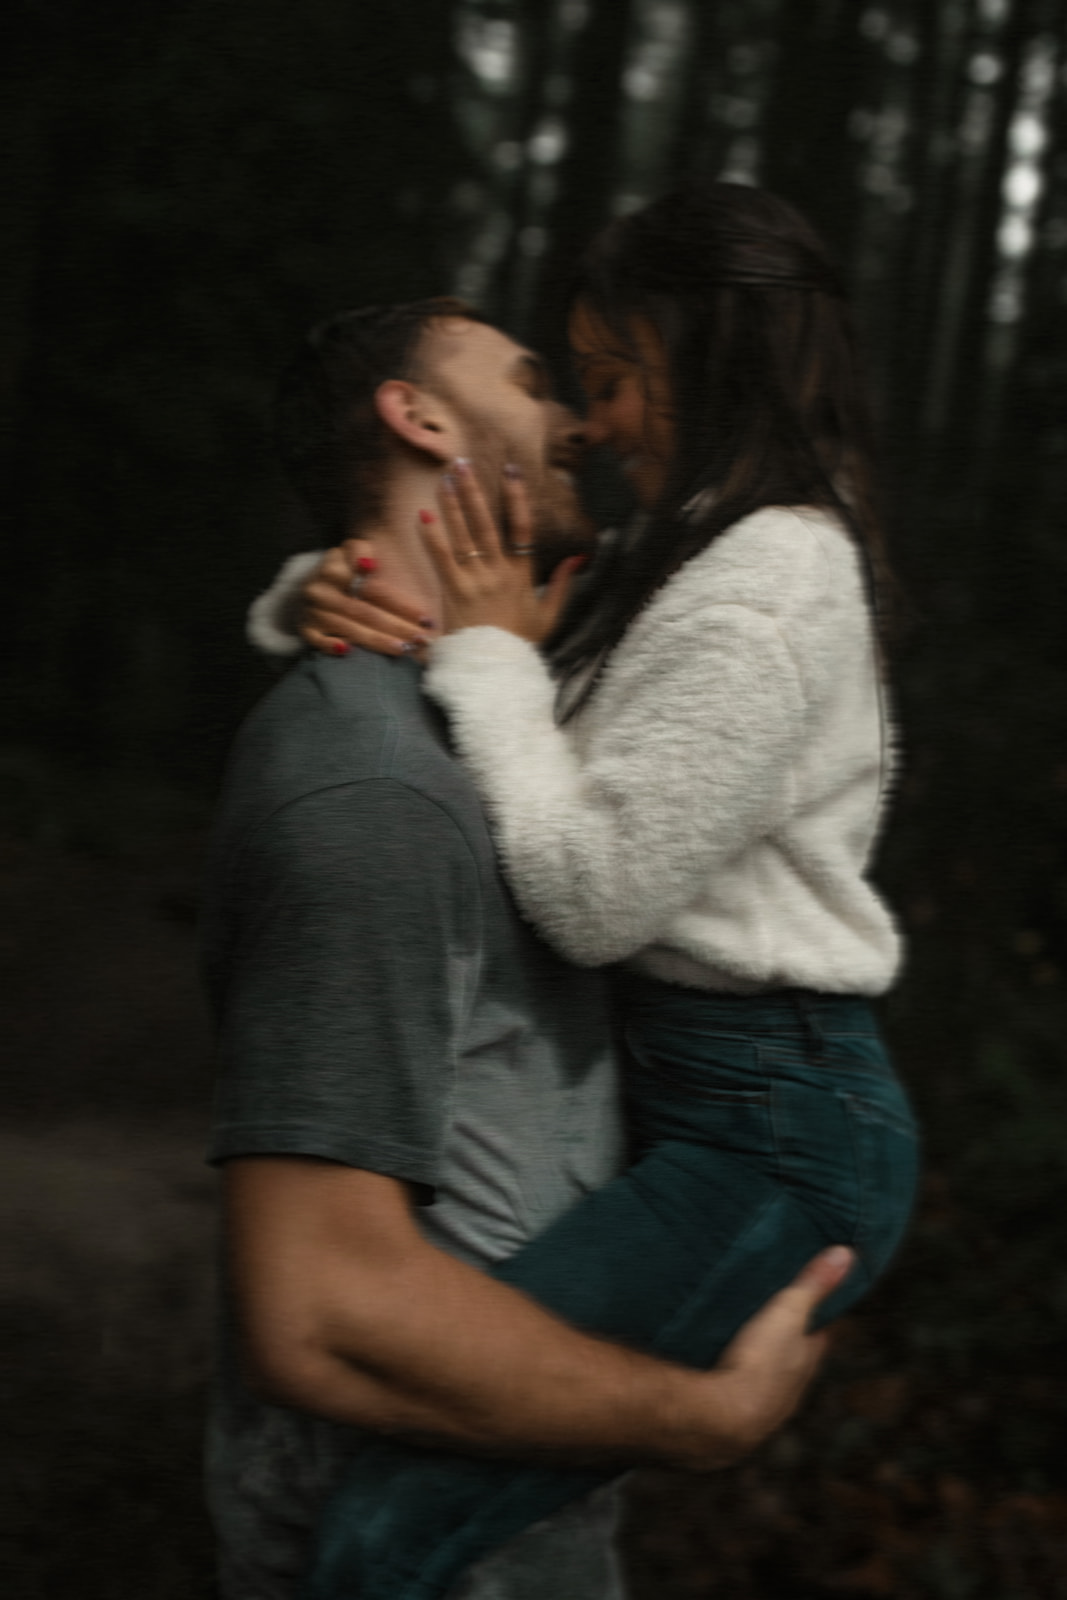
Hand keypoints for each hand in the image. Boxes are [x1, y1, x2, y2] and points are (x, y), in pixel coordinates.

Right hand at [300, 542, 434, 657]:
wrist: (313, 585)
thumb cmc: (343, 569)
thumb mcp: (353, 551)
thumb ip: (361, 552)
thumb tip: (369, 565)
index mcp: (334, 568)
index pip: (371, 590)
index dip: (399, 604)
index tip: (424, 617)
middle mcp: (321, 590)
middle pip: (364, 612)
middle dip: (396, 627)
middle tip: (421, 638)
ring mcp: (312, 611)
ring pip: (349, 628)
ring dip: (377, 641)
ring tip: (403, 650)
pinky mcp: (306, 629)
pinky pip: (317, 641)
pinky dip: (331, 646)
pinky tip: (350, 651)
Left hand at [423, 461, 586, 642]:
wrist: (497, 671)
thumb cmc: (520, 645)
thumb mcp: (549, 616)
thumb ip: (563, 585)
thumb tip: (577, 558)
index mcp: (522, 575)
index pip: (522, 528)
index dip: (517, 498)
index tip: (511, 471)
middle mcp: (499, 573)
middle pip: (487, 523)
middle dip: (474, 492)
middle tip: (462, 464)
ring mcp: (476, 582)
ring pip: (464, 535)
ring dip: (452, 505)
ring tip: (442, 479)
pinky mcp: (454, 593)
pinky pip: (442, 559)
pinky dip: (432, 537)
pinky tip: (422, 516)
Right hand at [674, 1245, 853, 1472]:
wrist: (722, 1418)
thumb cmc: (760, 1362)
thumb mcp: (787, 1313)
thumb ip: (812, 1285)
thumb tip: (846, 1253)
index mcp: (806, 1361)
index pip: (819, 1335)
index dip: (817, 1316)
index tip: (812, 1297)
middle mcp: (790, 1388)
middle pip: (793, 1359)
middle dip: (786, 1341)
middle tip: (772, 1314)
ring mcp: (764, 1407)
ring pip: (766, 1378)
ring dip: (758, 1362)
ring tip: (742, 1339)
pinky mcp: (734, 1418)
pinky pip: (736, 1391)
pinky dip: (732, 1379)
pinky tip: (717, 1371)